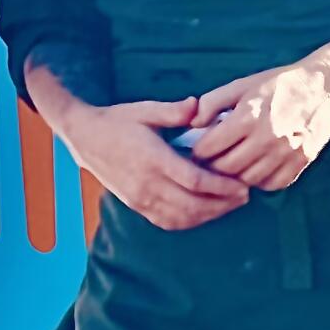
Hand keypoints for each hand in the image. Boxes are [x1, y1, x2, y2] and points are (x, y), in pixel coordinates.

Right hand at [64, 96, 249, 230]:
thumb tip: (199, 108)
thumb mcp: (145, 110)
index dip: (222, 187)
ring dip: (209, 215)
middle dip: (223, 204)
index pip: (195, 181)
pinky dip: (190, 221)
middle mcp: (147, 184)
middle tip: (244, 196)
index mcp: (153, 159)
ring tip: (229, 205)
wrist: (85, 138)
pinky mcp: (136, 206)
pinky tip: (204, 213)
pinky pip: (168, 221)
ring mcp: (140, 199)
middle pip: (193, 205)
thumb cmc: (118, 121)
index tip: (242, 185)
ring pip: (182, 217)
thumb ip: (174, 110)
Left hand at [191, 54, 329, 190]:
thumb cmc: (278, 85)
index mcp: (248, 116)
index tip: (197, 150)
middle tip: (210, 162)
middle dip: (213, 167)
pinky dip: (260, 181)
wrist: (323, 87)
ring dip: (236, 176)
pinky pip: (272, 184)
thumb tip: (193, 124)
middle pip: (227, 168)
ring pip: (248, 180)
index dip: (198, 151)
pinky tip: (256, 168)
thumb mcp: (242, 85)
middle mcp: (267, 137)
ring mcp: (286, 153)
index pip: (211, 147)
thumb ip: (212, 102)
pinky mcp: (301, 162)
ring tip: (232, 165)